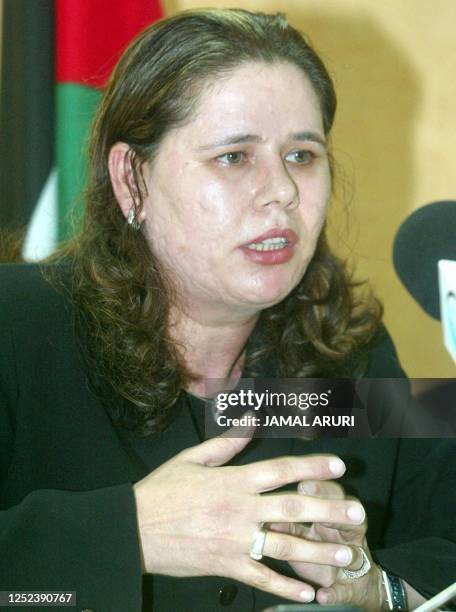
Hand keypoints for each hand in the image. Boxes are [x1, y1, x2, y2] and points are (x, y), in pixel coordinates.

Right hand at [133, 434, 366, 602]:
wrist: (134, 528)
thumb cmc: (162, 489)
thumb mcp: (193, 458)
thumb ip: (227, 442)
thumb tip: (252, 418)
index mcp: (234, 480)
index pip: (281, 470)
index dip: (312, 467)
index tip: (339, 465)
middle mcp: (241, 509)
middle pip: (292, 509)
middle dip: (329, 511)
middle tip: (359, 514)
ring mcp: (235, 540)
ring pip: (284, 545)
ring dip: (317, 552)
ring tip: (345, 554)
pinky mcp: (226, 566)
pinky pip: (261, 578)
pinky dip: (285, 588)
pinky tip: (308, 595)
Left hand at [270, 480, 383, 609]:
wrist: (348, 582)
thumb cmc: (316, 548)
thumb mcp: (300, 534)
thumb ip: (286, 523)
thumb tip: (263, 514)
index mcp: (333, 515)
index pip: (331, 493)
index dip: (319, 487)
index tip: (303, 482)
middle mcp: (348, 534)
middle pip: (349, 517)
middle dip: (337, 511)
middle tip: (327, 515)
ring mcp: (353, 562)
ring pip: (356, 555)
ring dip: (350, 556)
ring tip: (347, 556)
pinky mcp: (350, 590)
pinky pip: (344, 592)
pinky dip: (334, 594)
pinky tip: (322, 596)